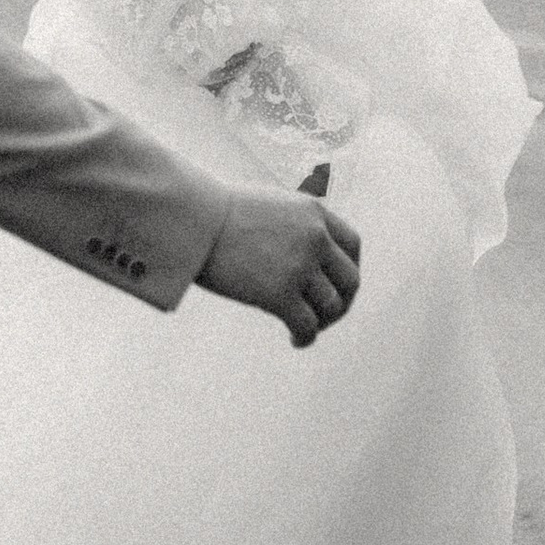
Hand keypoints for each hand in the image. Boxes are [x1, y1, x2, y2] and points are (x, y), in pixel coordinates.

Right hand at [197, 185, 361, 346]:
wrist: (192, 220)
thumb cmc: (217, 213)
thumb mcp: (269, 204)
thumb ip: (295, 225)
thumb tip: (302, 254)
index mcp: (314, 213)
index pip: (352, 246)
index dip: (348, 269)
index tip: (336, 285)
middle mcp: (315, 238)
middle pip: (350, 280)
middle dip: (342, 302)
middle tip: (325, 316)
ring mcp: (300, 266)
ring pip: (331, 307)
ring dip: (322, 323)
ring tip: (303, 328)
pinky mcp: (280, 294)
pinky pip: (308, 326)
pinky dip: (306, 338)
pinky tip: (295, 340)